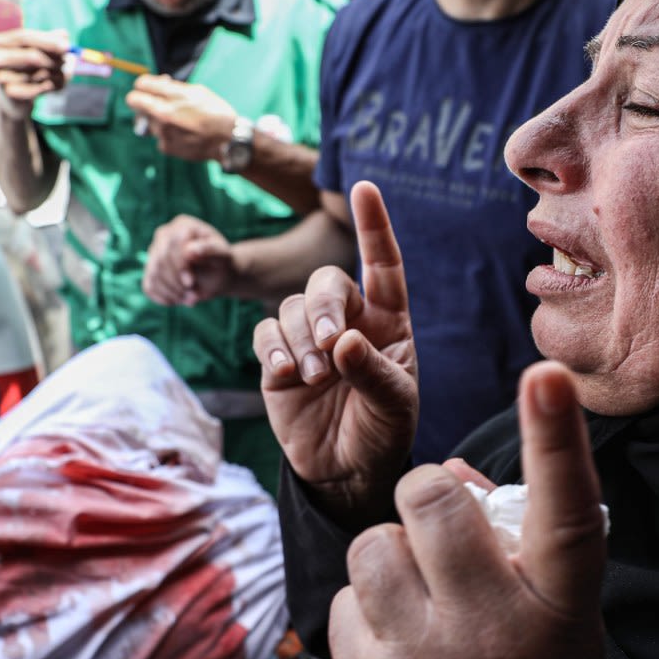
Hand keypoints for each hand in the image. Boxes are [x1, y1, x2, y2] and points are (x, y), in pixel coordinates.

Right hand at [0, 28, 69, 119]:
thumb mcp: (37, 51)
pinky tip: (50, 86)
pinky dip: (49, 86)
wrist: (15, 100)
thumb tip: (64, 34)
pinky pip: (38, 89)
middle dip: (54, 58)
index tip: (67, 45)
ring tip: (59, 73)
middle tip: (67, 61)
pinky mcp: (7, 94)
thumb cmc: (26, 70)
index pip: (24, 37)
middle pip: (31, 55)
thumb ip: (49, 41)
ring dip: (55, 73)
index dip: (48, 40)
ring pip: (37, 73)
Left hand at [125, 76, 237, 160]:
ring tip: (177, 122)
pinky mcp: (165, 147)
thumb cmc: (216, 112)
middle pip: (135, 103)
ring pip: (147, 121)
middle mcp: (163, 113)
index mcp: (172, 95)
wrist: (228, 140)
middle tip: (152, 103)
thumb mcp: (198, 91)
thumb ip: (174, 88)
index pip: (141, 84)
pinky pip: (158, 136)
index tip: (146, 88)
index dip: (143, 85)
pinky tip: (182, 134)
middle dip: (142, 101)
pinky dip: (166, 134)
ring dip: (156, 119)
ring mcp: (162, 132)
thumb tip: (159, 83)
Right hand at [144, 214, 240, 305]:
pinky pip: (149, 286)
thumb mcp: (222, 255)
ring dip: (172, 293)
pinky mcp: (151, 270)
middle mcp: (164, 235)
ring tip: (191, 300)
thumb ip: (209, 250)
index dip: (178, 266)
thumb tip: (189, 251)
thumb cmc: (221, 262)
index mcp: (183, 225)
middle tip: (194, 297)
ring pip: (153, 275)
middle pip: (160, 261)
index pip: (171, 244)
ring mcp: (155, 252)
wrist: (217, 274)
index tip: (191, 283)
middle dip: (176, 283)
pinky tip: (179, 300)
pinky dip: (163, 298)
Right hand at [254, 182, 416, 520]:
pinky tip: (287, 374)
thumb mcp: (394, 405)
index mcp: (387, 319)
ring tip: (316, 378)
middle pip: (326, 282)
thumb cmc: (382, 431)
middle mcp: (347, 319)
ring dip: (300, 339)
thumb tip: (343, 342)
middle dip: (324, 307)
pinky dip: (273, 350)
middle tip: (330, 346)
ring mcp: (307, 337)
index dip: (374, 226)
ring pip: (291, 307)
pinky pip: (264, 335)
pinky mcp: (276, 359)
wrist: (346, 471)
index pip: (382, 264)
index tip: (363, 188)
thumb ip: (372, 371)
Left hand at [329, 363, 609, 658]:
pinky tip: (397, 646)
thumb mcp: (555, 603)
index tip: (544, 376)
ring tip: (419, 601)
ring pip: (372, 544)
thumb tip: (449, 473)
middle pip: (430, 500)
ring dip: (388, 557)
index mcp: (561, 603)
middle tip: (440, 533)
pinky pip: (342, 601)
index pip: (566, 509)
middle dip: (424, 497)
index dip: (556, 440)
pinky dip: (363, 613)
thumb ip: (513, 532)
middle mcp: (499, 631)